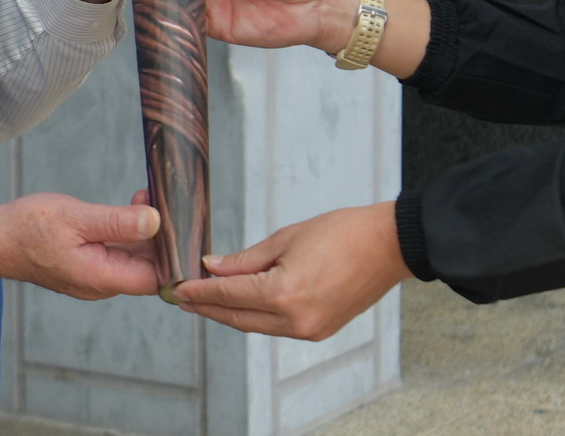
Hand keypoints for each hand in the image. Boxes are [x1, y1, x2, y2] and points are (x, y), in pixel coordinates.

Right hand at [0, 191, 162, 299]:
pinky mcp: (87, 267)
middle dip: (162, 238)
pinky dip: (128, 234)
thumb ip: (117, 222)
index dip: (174, 255)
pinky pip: (118, 255)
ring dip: (145, 233)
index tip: (182, 225)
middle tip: (165, 202)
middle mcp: (101, 284)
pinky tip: (130, 210)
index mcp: (100, 277)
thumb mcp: (76, 218)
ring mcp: (93, 278)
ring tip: (146, 199)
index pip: (155, 278)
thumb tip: (155, 222)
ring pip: (134, 260)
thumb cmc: (29, 228)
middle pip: (148, 269)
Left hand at [171, 203, 409, 340]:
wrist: (386, 246)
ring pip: (255, 325)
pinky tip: (242, 304)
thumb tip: (214, 268)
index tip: (178, 288)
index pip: (228, 295)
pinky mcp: (318, 331)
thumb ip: (247, 259)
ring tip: (206, 300)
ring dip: (229, 313)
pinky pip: (275, 327)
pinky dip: (256, 316)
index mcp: (283, 293)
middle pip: (237, 317)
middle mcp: (293, 319)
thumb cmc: (342, 232)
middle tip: (183, 298)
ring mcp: (308, 329)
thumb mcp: (287, 238)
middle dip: (208, 307)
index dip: (199, 292)